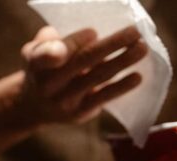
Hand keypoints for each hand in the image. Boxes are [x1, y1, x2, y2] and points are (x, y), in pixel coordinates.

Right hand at [16, 25, 147, 125]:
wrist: (34, 105)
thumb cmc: (42, 67)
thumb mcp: (35, 50)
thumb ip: (51, 41)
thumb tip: (87, 38)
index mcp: (35, 64)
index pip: (49, 54)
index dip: (72, 43)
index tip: (93, 32)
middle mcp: (48, 85)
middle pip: (82, 62)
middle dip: (111, 45)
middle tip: (135, 31)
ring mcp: (65, 101)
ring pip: (97, 78)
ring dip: (122, 62)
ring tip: (142, 48)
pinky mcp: (79, 113)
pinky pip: (103, 97)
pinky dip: (121, 87)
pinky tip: (137, 77)